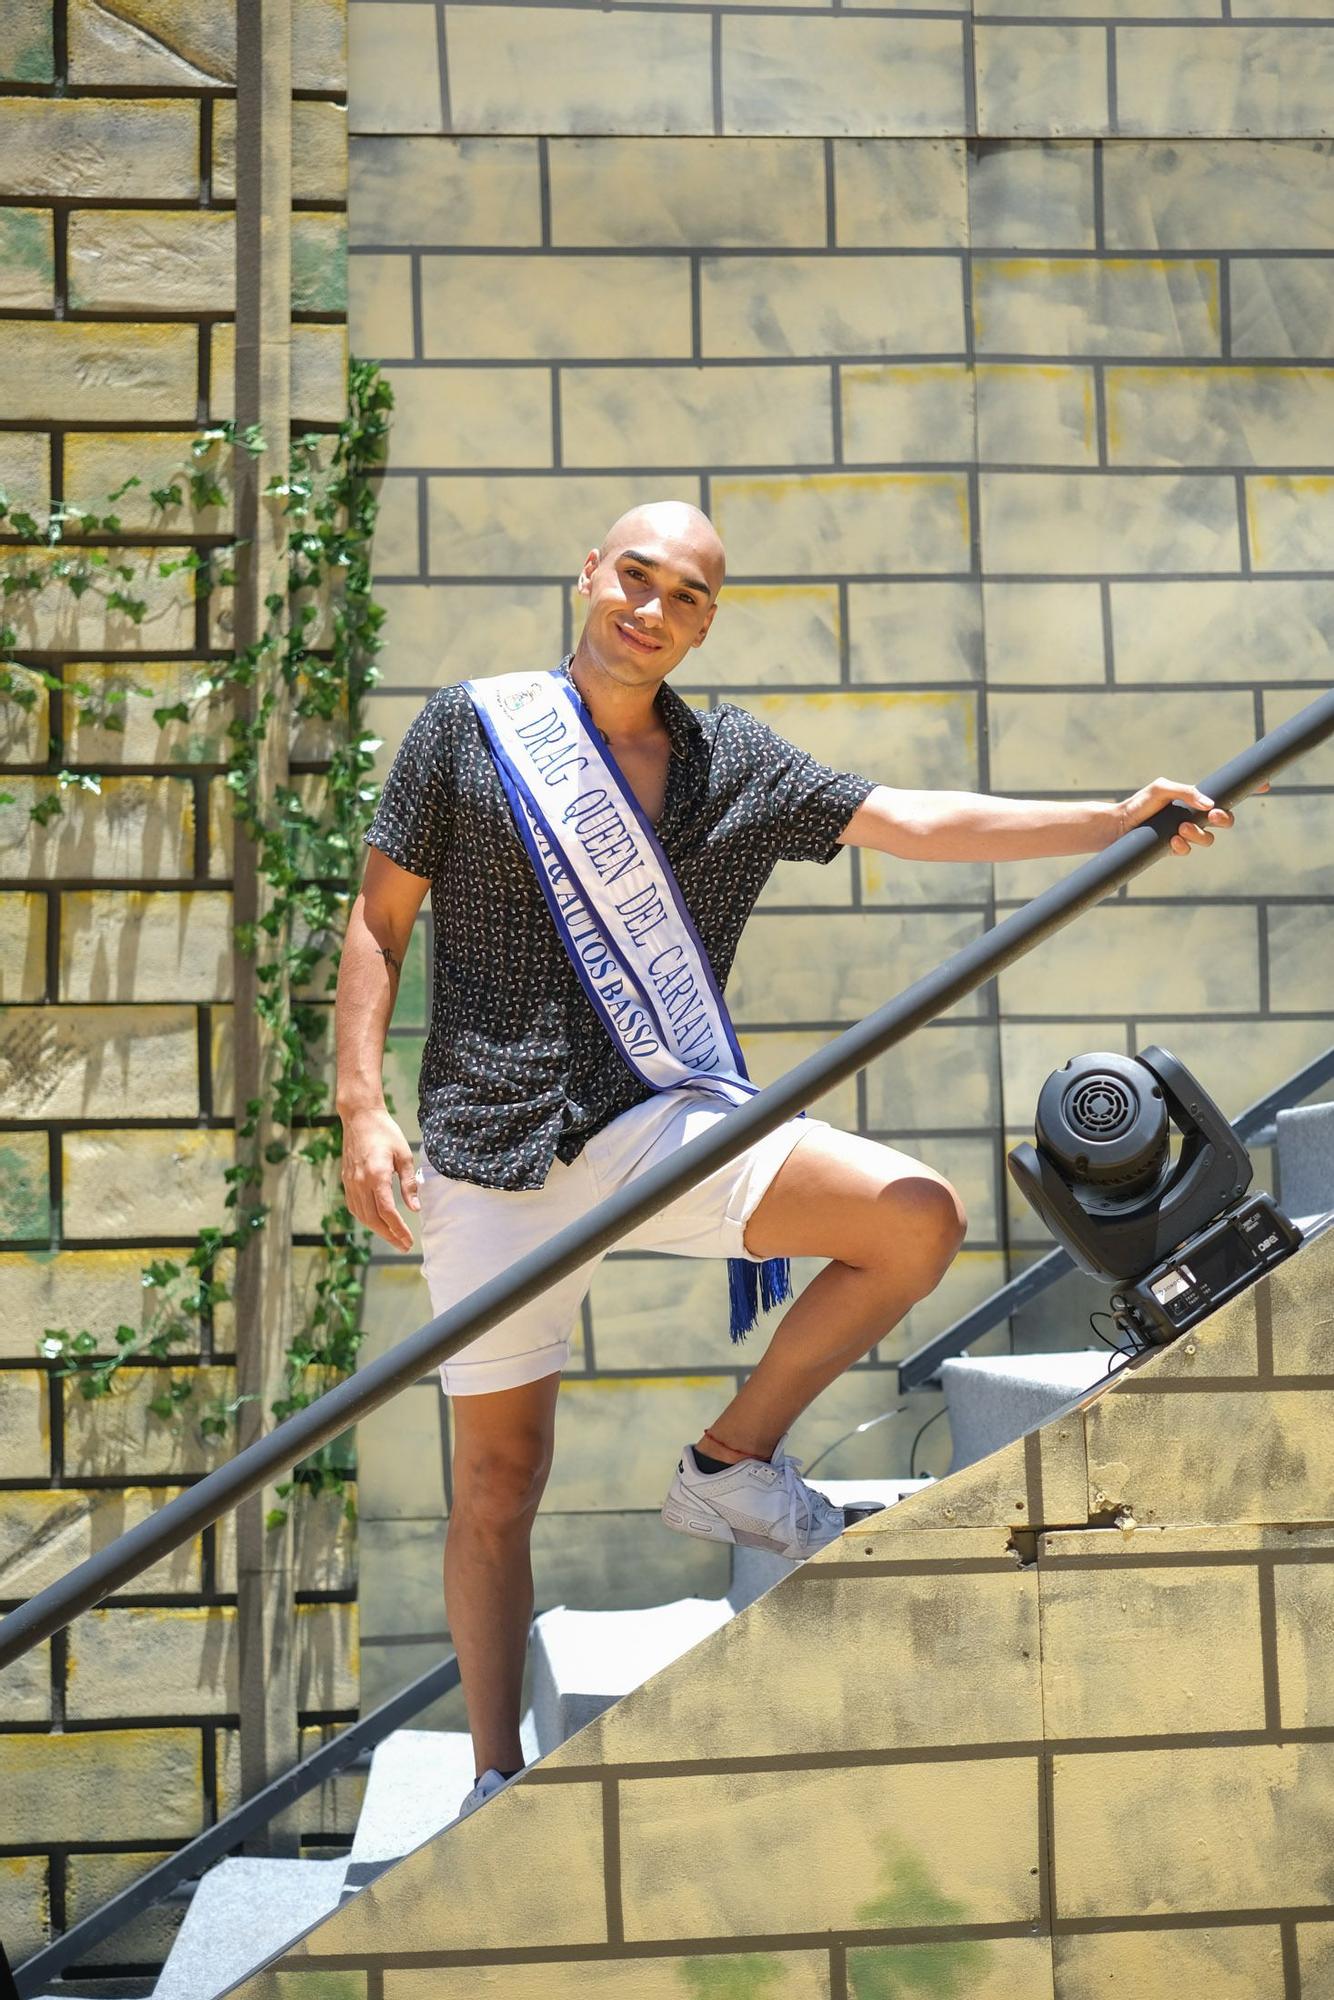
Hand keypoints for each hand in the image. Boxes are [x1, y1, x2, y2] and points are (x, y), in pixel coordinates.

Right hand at [340, 1105, 420, 1250]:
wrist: (360, 1117)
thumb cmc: (386, 1133)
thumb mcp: (404, 1155)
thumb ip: (408, 1183)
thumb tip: (415, 1208)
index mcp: (376, 1175)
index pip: (388, 1211)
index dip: (398, 1229)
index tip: (409, 1240)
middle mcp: (360, 1182)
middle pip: (373, 1219)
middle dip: (389, 1236)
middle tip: (403, 1246)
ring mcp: (351, 1182)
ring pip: (362, 1215)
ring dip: (377, 1230)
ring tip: (392, 1238)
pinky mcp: (346, 1180)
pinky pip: (354, 1206)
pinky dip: (365, 1218)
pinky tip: (375, 1223)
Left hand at [1114, 776, 1267, 855]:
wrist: (1117, 825)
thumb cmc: (1140, 804)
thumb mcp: (1162, 789)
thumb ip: (1186, 792)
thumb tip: (1209, 803)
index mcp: (1196, 799)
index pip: (1227, 795)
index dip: (1248, 790)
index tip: (1265, 784)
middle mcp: (1194, 817)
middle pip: (1225, 820)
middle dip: (1225, 819)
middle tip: (1213, 815)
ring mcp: (1185, 834)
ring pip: (1208, 839)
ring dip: (1199, 835)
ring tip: (1180, 829)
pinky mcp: (1174, 849)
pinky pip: (1188, 851)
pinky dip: (1183, 846)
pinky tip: (1172, 841)